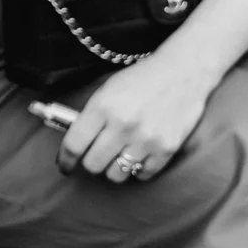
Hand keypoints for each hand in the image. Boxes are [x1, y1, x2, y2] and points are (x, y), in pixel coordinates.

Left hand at [59, 55, 215, 183]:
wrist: (183, 72)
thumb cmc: (142, 79)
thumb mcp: (107, 90)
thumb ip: (91, 116)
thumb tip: (75, 142)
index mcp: (102, 107)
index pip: (74, 145)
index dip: (65, 160)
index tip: (65, 165)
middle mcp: (123, 125)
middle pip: (93, 164)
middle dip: (92, 161)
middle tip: (97, 154)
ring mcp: (146, 139)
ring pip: (116, 174)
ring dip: (114, 167)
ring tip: (120, 154)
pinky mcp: (166, 149)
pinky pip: (143, 175)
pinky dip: (139, 169)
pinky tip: (139, 154)